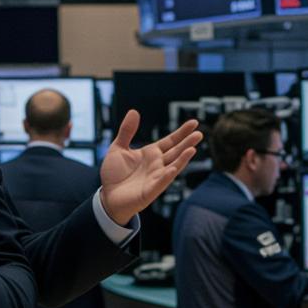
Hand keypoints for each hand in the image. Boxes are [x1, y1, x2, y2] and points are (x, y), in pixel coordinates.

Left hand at [100, 110, 202, 225]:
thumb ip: (126, 131)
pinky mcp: (150, 191)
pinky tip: (174, 169)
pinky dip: (167, 176)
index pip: (170, 141)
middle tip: (199, 134)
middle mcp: (157, 165)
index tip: (194, 122)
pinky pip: (161, 182)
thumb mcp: (118, 148)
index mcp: (151, 154)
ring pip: (173, 166)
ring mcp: (155, 178)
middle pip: (176, 152)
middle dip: (187, 143)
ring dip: (182, 159)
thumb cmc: (114, 174)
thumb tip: (134, 111)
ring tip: (193, 149)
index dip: (181, 132)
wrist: (107, 196)